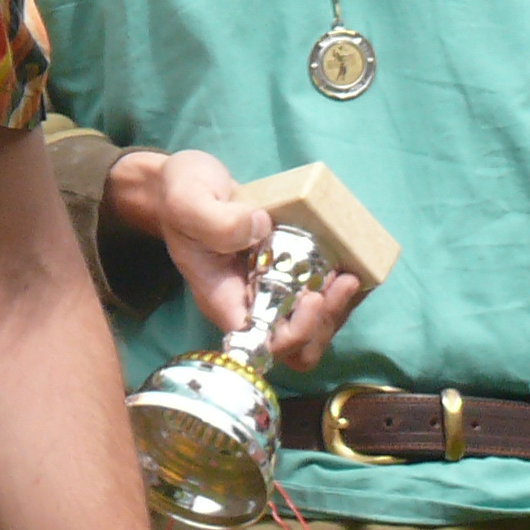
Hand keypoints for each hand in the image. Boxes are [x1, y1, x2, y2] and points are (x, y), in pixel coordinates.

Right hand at [106, 149, 369, 368]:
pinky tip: (346, 266)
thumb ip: (217, 220)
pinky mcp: (285, 276)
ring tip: (349, 275)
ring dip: (337, 311)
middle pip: (293, 347)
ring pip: (311, 330)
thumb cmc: (180, 193)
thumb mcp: (187, 200)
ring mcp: (269, 292)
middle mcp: (248, 304)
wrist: (184, 182)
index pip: (261, 342)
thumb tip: (260, 228)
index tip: (312, 296)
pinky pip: (317, 302)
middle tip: (340, 283)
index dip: (294, 332)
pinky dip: (337, 293)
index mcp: (222, 298)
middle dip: (324, 324)